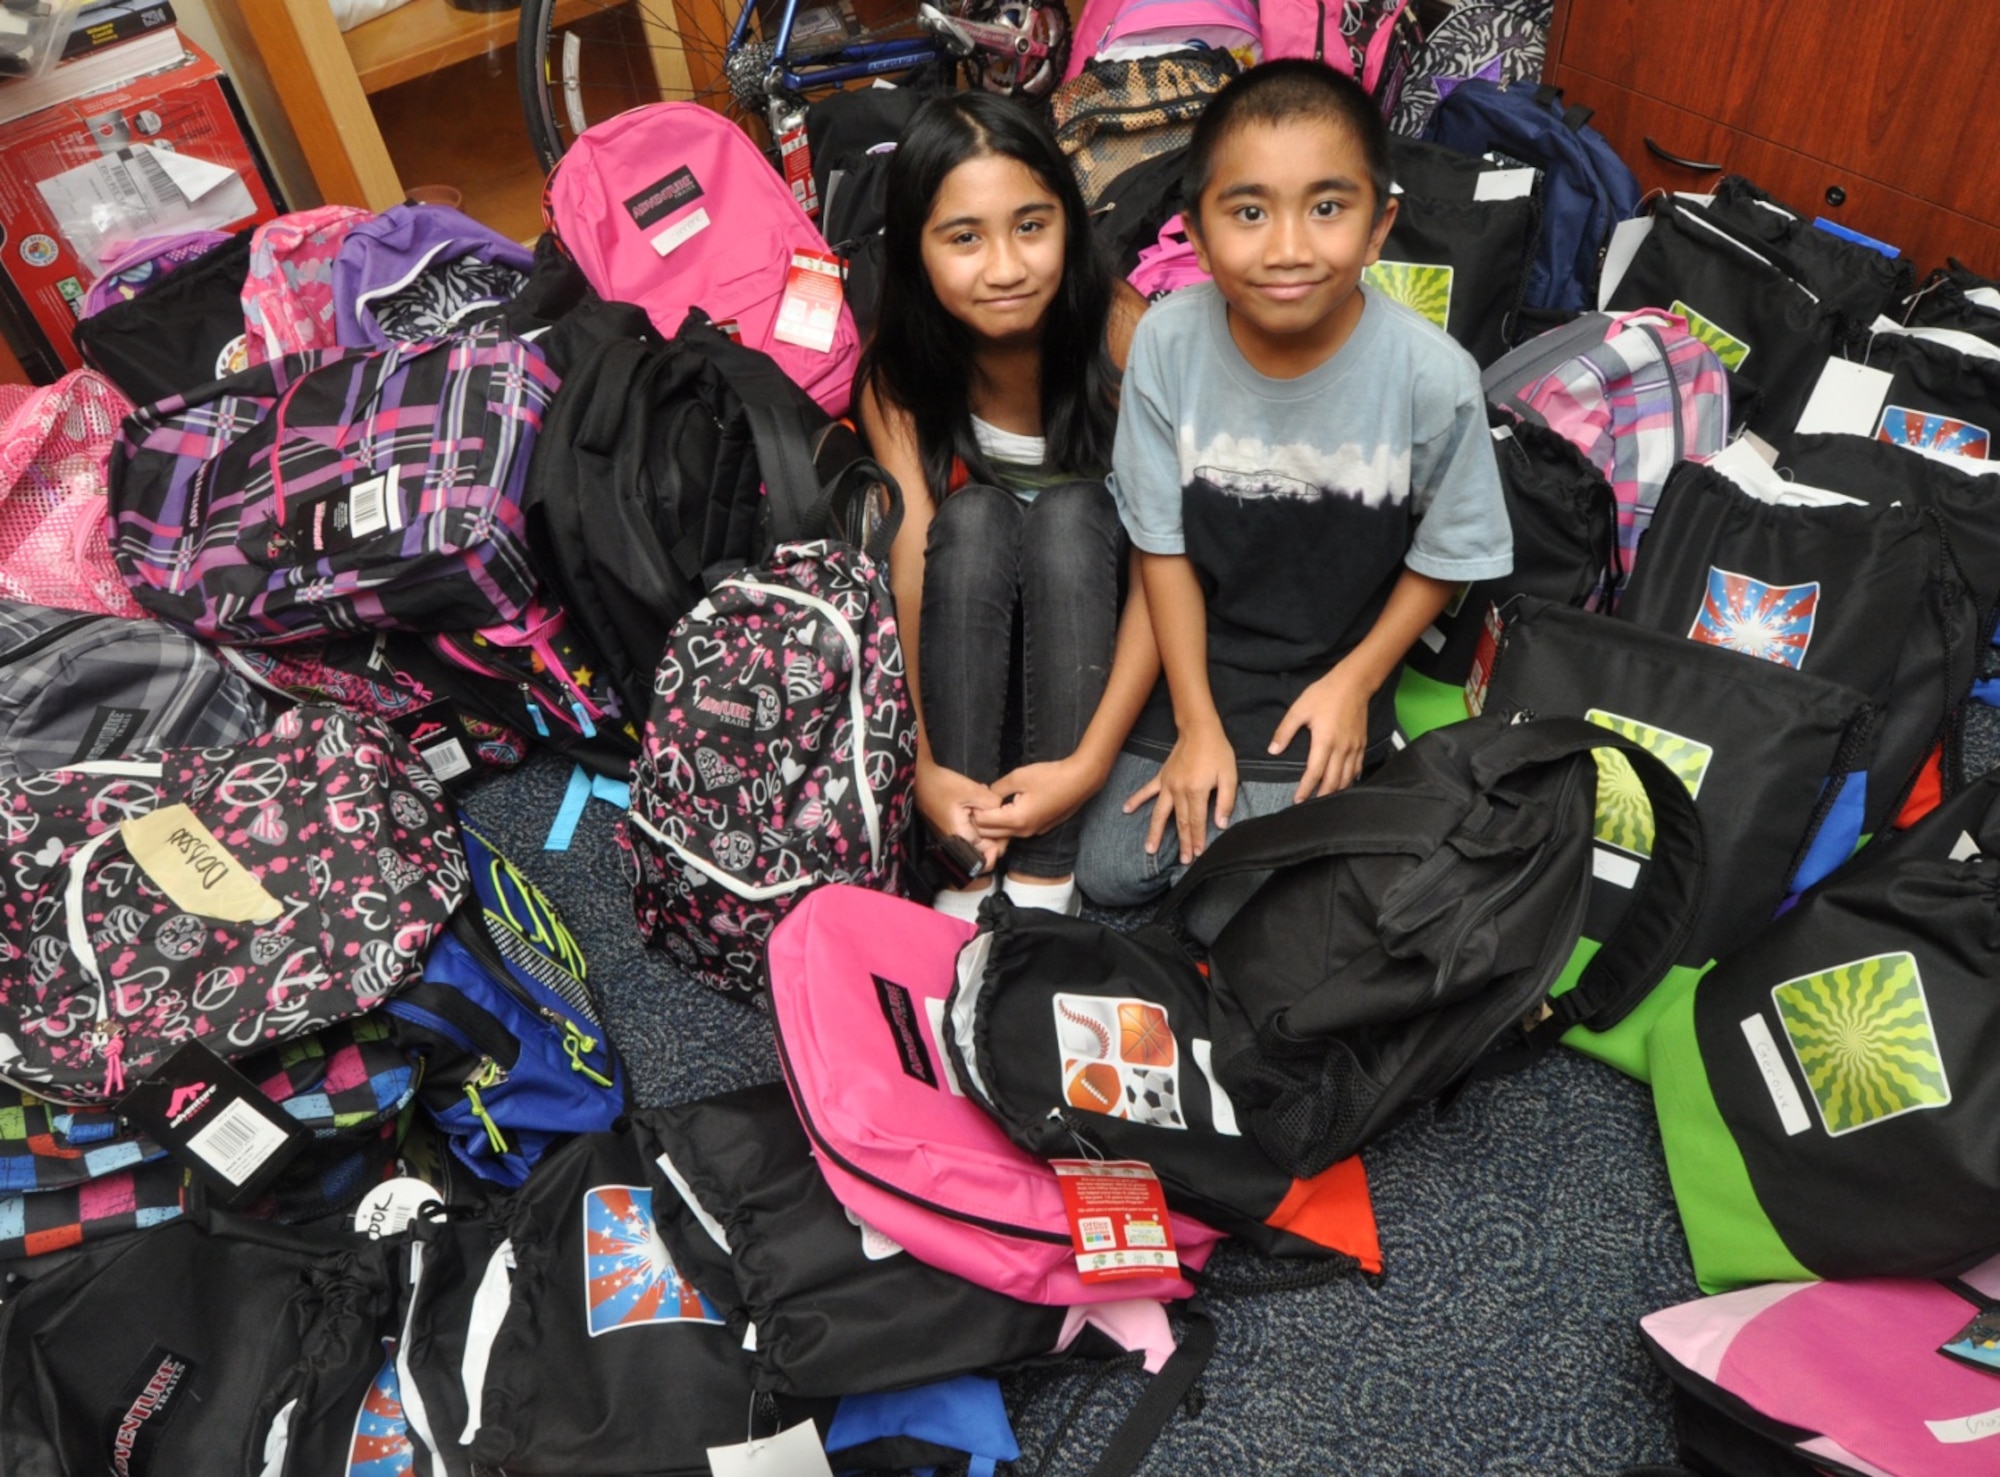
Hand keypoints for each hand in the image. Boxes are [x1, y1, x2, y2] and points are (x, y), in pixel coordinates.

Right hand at [917, 757, 1006, 869]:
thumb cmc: (943, 785)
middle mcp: (956, 843)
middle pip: (984, 850)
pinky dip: (978, 821)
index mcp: (961, 838)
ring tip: (988, 806)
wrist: (920, 778)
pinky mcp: (952, 828)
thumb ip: (992, 803)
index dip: (1000, 846)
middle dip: (996, 835)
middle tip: (999, 814)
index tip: (1006, 828)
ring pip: (978, 840)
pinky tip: (979, 805)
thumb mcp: (972, 790)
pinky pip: (971, 831)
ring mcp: (953, 836)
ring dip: (988, 827)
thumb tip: (1003, 811)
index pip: (987, 858)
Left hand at [971, 757, 1105, 841]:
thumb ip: (997, 789)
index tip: (971, 797)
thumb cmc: (1051, 777)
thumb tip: (986, 795)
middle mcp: (1023, 832)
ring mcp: (1032, 832)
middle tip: (976, 802)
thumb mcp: (1018, 777)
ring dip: (993, 823)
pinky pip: (1016, 830)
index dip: (973, 810)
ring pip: (1003, 834)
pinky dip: (1006, 822)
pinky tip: (1007, 807)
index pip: (982, 822)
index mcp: (1016, 820)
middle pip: (990, 834)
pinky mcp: (1039, 829)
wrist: (1081, 780)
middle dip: (979, 820)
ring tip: (990, 803)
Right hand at [1124, 721, 1235, 864]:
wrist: (1200, 730)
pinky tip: (1126, 809)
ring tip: (1149, 849)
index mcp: (1196, 791)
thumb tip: (1221, 824)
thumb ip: (1225, 801)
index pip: (1197, 822)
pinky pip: (1146, 791)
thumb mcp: (1229, 776)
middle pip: (1180, 822)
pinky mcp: (1162, 777)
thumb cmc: (1218, 752)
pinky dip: (1135, 800)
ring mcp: (1167, 785)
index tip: (1197, 855)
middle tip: (1183, 861)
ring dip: (1154, 832)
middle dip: (1182, 843)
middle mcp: (1179, 791)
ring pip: (1159, 813)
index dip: (1197, 839)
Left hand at [1269, 666, 1370, 802]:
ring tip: (1326, 799)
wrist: (1354, 683)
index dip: (1306, 789)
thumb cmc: (1324, 694)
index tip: (1298, 800)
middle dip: (1322, 796)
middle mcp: (1341, 749)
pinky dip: (1350, 779)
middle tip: (1311, 806)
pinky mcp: (1362, 744)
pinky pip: (1357, 767)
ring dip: (1337, 791)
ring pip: (1347, 778)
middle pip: (1333, 781)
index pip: (1314, 773)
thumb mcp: (1299, 709)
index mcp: (1324, 742)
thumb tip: (1273, 750)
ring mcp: (1354, 747)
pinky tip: (1345, 784)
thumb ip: (1285, 731)